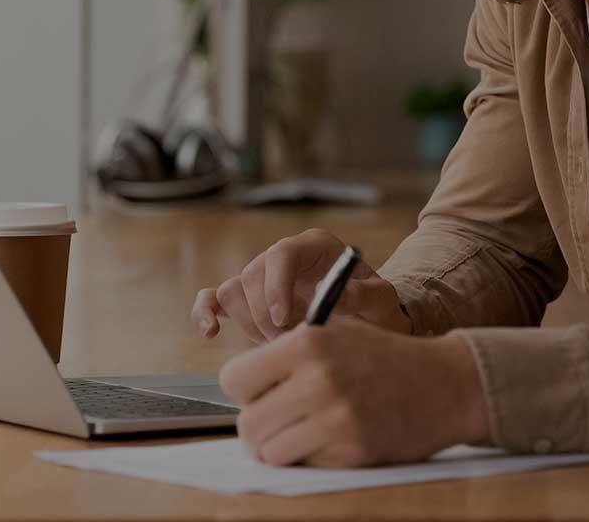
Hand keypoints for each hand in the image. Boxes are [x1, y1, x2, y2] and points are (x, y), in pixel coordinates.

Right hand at [192, 228, 410, 342]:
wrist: (366, 323)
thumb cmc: (374, 308)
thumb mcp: (381, 301)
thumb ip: (364, 295)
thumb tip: (335, 294)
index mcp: (314, 246)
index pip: (283, 253)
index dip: (277, 285)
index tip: (284, 320)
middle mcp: (284, 257)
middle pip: (253, 274)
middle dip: (266, 315)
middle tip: (288, 341)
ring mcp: (263, 277)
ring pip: (234, 290)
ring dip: (250, 322)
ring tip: (279, 342)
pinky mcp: (248, 300)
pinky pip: (214, 298)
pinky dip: (206, 312)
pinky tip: (211, 332)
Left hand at [220, 318, 489, 466]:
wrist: (447, 384)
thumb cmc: (387, 358)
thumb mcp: (338, 332)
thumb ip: (289, 351)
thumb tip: (240, 384)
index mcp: (307, 344)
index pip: (233, 379)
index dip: (246, 390)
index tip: (263, 392)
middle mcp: (316, 380)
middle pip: (247, 423)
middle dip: (261, 426)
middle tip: (283, 419)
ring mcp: (334, 419)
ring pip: (269, 451)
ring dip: (282, 446)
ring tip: (307, 431)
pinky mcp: (351, 451)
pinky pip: (304, 465)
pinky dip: (312, 458)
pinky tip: (335, 439)